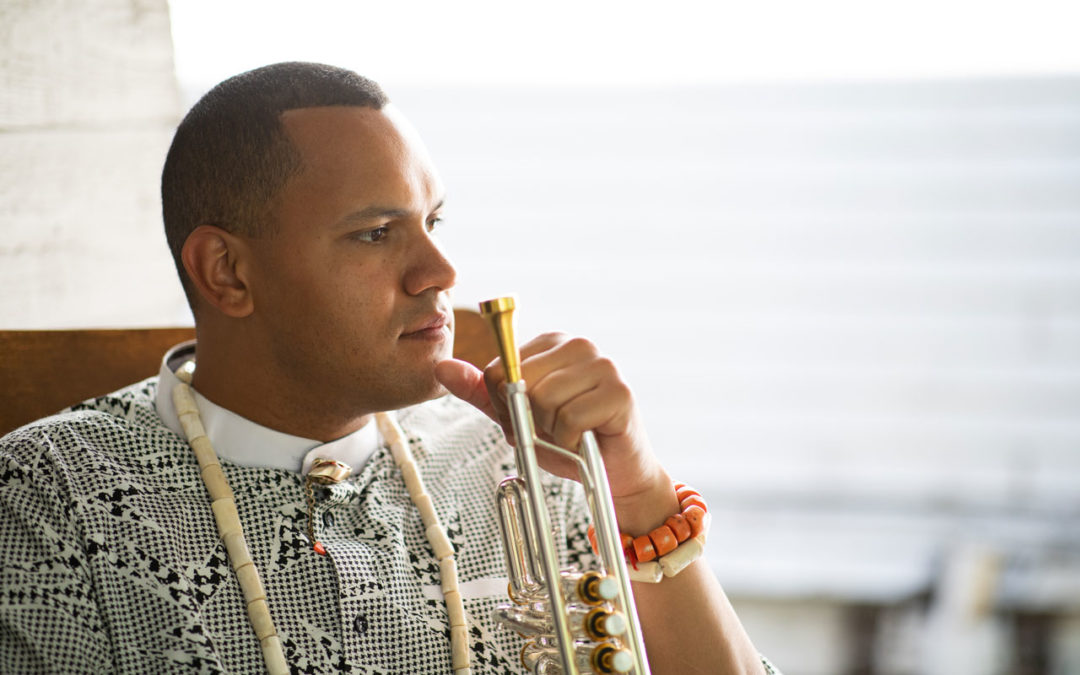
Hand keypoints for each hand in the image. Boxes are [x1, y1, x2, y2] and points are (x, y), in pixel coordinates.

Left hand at [434, 333, 677, 532]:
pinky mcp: (620, 392)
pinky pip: (570, 418)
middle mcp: (579, 345)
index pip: (499, 367)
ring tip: (570, 433)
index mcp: (552, 343)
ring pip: (544, 399)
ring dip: (552, 430)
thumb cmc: (570, 440)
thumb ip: (481, 391)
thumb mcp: (516, 415)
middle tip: (552, 429)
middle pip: (520, 382)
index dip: (506, 403)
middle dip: (528, 418)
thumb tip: (441, 367)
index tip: (530, 417)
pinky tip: (585, 439)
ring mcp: (603, 366)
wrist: (616, 474)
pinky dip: (571, 440)